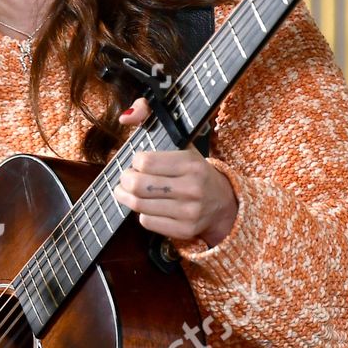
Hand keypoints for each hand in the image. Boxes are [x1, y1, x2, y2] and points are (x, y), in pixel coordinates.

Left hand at [112, 96, 237, 245]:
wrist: (223, 204)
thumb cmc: (193, 170)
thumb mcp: (181, 144)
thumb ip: (150, 119)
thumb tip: (125, 117)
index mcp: (190, 163)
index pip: (143, 162)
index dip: (135, 162)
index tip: (139, 163)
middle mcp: (192, 188)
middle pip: (137, 185)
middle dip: (125, 180)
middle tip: (126, 178)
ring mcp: (189, 211)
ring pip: (138, 205)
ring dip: (126, 197)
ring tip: (128, 192)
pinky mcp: (184, 230)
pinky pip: (147, 222)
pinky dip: (142, 214)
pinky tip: (149, 207)